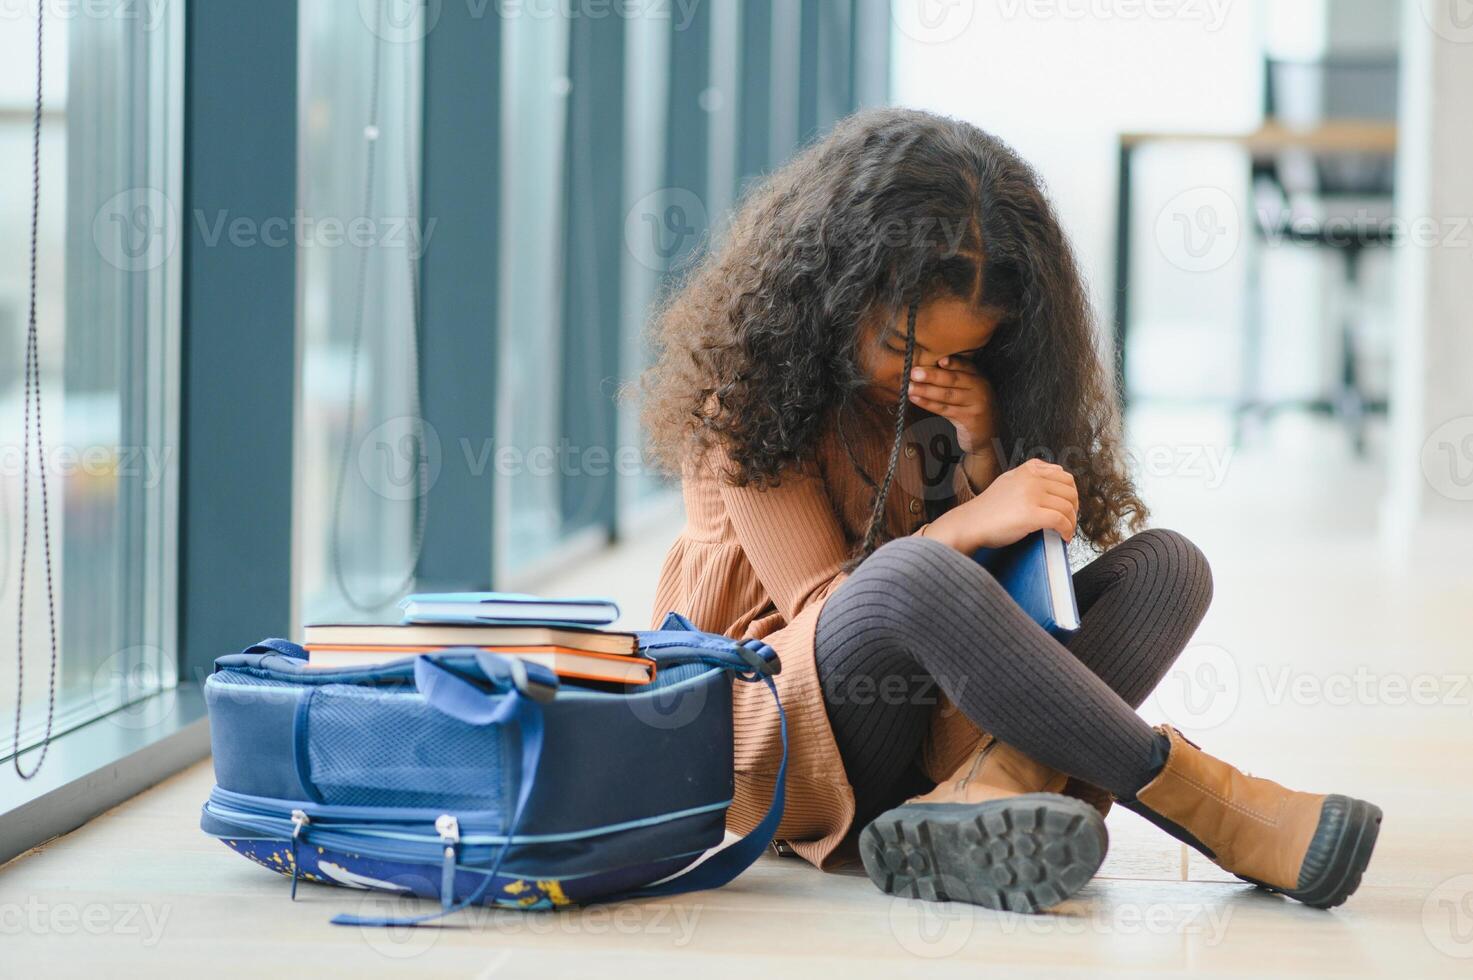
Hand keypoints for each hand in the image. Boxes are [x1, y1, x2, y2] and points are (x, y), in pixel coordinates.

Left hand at [906, 357, 994, 454]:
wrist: (989, 435)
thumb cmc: (971, 408)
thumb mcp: (969, 390)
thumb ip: (954, 378)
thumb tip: (924, 367)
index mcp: (979, 377)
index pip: (965, 366)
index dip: (953, 362)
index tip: (939, 359)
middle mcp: (980, 388)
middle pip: (954, 380)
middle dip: (932, 375)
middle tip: (914, 372)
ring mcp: (976, 404)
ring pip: (948, 395)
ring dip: (926, 390)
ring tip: (909, 387)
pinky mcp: (969, 419)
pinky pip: (945, 410)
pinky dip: (928, 403)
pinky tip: (915, 399)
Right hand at [924, 458, 1078, 551]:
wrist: (970, 523)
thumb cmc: (987, 509)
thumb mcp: (1009, 481)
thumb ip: (1030, 476)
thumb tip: (1054, 476)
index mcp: (1028, 470)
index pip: (1064, 476)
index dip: (1071, 493)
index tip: (1068, 505)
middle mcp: (1031, 479)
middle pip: (1070, 491)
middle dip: (1074, 508)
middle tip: (1069, 520)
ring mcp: (1032, 496)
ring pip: (1068, 507)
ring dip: (1072, 522)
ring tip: (1066, 531)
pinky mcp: (1032, 514)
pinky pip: (1061, 521)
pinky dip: (1067, 531)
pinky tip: (1063, 537)